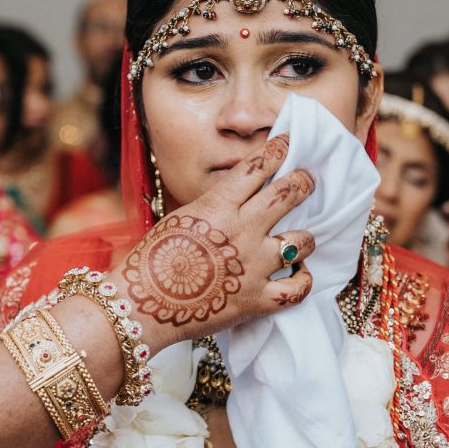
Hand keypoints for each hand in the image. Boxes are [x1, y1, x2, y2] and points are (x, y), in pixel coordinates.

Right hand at [107, 134, 316, 352]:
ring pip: (301, 241)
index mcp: (218, 206)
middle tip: (308, 181)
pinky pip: (297, 288)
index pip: (257, 167)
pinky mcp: (256, 300)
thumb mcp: (181, 217)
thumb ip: (214, 205)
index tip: (288, 142)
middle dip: (303, 183)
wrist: (140, 305)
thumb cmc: (152, 260)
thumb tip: (240, 195)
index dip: (277, 150)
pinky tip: (299, 274)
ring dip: (306, 237)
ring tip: (305, 237)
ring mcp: (252, 266)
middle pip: (287, 195)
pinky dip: (303, 280)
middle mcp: (242, 231)